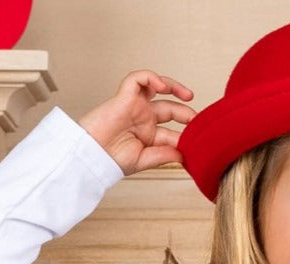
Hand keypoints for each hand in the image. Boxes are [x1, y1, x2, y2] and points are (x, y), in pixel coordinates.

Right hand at [77, 71, 195, 175]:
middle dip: (185, 112)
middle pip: (169, 108)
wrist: (91, 156)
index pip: (172, 132)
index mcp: (148, 136)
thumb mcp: (143, 160)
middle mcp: (143, 119)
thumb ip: (163, 155)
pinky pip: (139, 78)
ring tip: (188, 95)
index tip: (197, 143)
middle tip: (197, 119)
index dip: (186, 136)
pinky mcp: (124, 96)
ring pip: (156, 87)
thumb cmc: (110, 160)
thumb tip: (184, 154)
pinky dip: (151, 78)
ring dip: (173, 86)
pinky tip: (162, 87)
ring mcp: (135, 106)